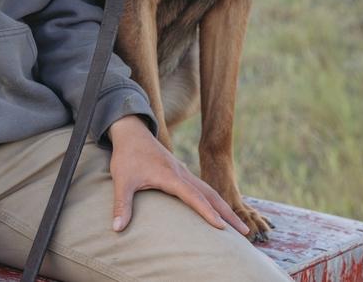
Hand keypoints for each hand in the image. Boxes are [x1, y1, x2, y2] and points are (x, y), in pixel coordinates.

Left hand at [106, 116, 248, 236]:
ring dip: (225, 208)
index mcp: (171, 176)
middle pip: (211, 195)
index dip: (206, 212)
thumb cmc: (127, 157)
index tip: (221, 226)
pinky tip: (221, 211)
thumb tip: (117, 229)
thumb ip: (121, 204)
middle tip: (246, 231)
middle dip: (228, 213)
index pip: (193, 196)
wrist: (132, 133)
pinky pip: (204, 189)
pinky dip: (216, 200)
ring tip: (240, 226)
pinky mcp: (182, 173)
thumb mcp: (121, 181)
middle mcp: (182, 174)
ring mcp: (184, 173)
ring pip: (210, 191)